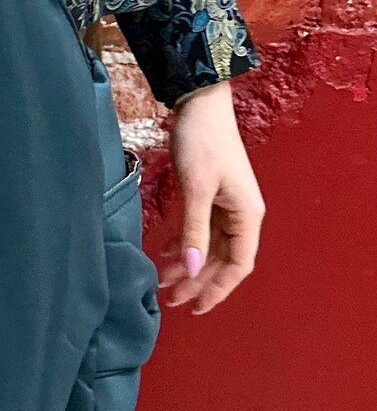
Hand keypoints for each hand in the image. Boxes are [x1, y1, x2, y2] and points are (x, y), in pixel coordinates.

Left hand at [158, 81, 264, 313]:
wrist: (200, 103)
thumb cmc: (202, 142)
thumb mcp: (196, 188)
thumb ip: (195, 230)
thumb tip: (194, 270)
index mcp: (247, 216)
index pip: (238, 265)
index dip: (218, 289)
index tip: (195, 308)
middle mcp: (241, 214)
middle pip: (223, 260)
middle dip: (199, 281)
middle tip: (170, 300)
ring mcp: (227, 205)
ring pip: (210, 247)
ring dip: (190, 265)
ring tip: (163, 283)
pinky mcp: (211, 195)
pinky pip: (202, 230)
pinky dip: (186, 244)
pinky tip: (166, 254)